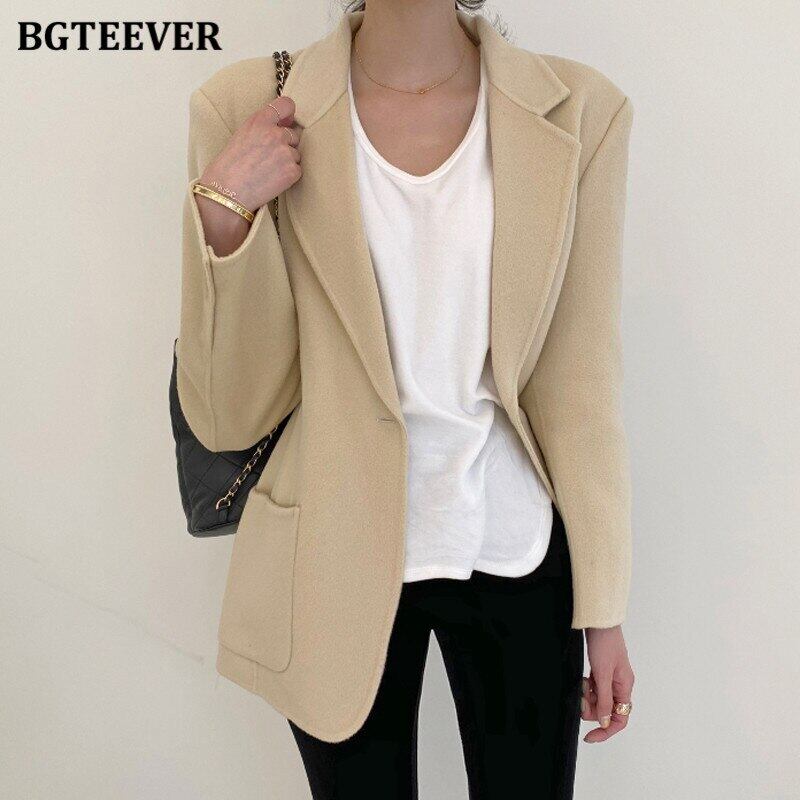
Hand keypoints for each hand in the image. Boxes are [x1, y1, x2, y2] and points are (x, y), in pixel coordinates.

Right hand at [200, 94, 302, 212]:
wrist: (226, 191)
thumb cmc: (230, 165)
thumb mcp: (243, 134)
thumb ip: (264, 126)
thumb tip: (289, 122)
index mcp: (260, 120)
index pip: (287, 105)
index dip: (289, 115)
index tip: (286, 122)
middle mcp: (276, 133)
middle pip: (293, 135)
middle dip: (285, 145)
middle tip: (266, 158)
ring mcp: (286, 152)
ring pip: (295, 154)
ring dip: (286, 162)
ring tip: (267, 171)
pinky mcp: (292, 170)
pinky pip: (297, 170)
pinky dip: (288, 176)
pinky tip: (272, 180)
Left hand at [580, 625, 633, 742]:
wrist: (599, 620)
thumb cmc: (604, 643)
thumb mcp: (603, 674)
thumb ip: (605, 699)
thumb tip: (606, 722)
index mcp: (625, 687)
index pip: (621, 719)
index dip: (606, 730)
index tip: (589, 736)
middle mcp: (620, 684)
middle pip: (607, 710)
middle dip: (592, 709)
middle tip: (580, 699)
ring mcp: (610, 677)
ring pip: (599, 699)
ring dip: (588, 697)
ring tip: (581, 685)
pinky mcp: (601, 670)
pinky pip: (594, 688)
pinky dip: (586, 688)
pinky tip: (581, 681)